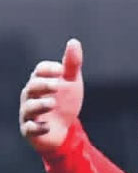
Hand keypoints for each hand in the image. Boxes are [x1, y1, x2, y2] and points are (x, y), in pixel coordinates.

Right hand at [18, 39, 84, 153]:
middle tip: (57, 85)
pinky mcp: (31, 130)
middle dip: (43, 85)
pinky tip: (47, 126)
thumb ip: (72, 64)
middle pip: (32, 87)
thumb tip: (74, 41)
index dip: (48, 69)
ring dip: (39, 105)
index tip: (61, 70)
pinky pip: (30, 129)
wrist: (64, 130)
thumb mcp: (71, 82)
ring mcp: (30, 113)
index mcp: (40, 81)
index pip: (40, 70)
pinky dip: (37, 128)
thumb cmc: (64, 101)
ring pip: (29, 107)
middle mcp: (31, 96)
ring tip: (52, 104)